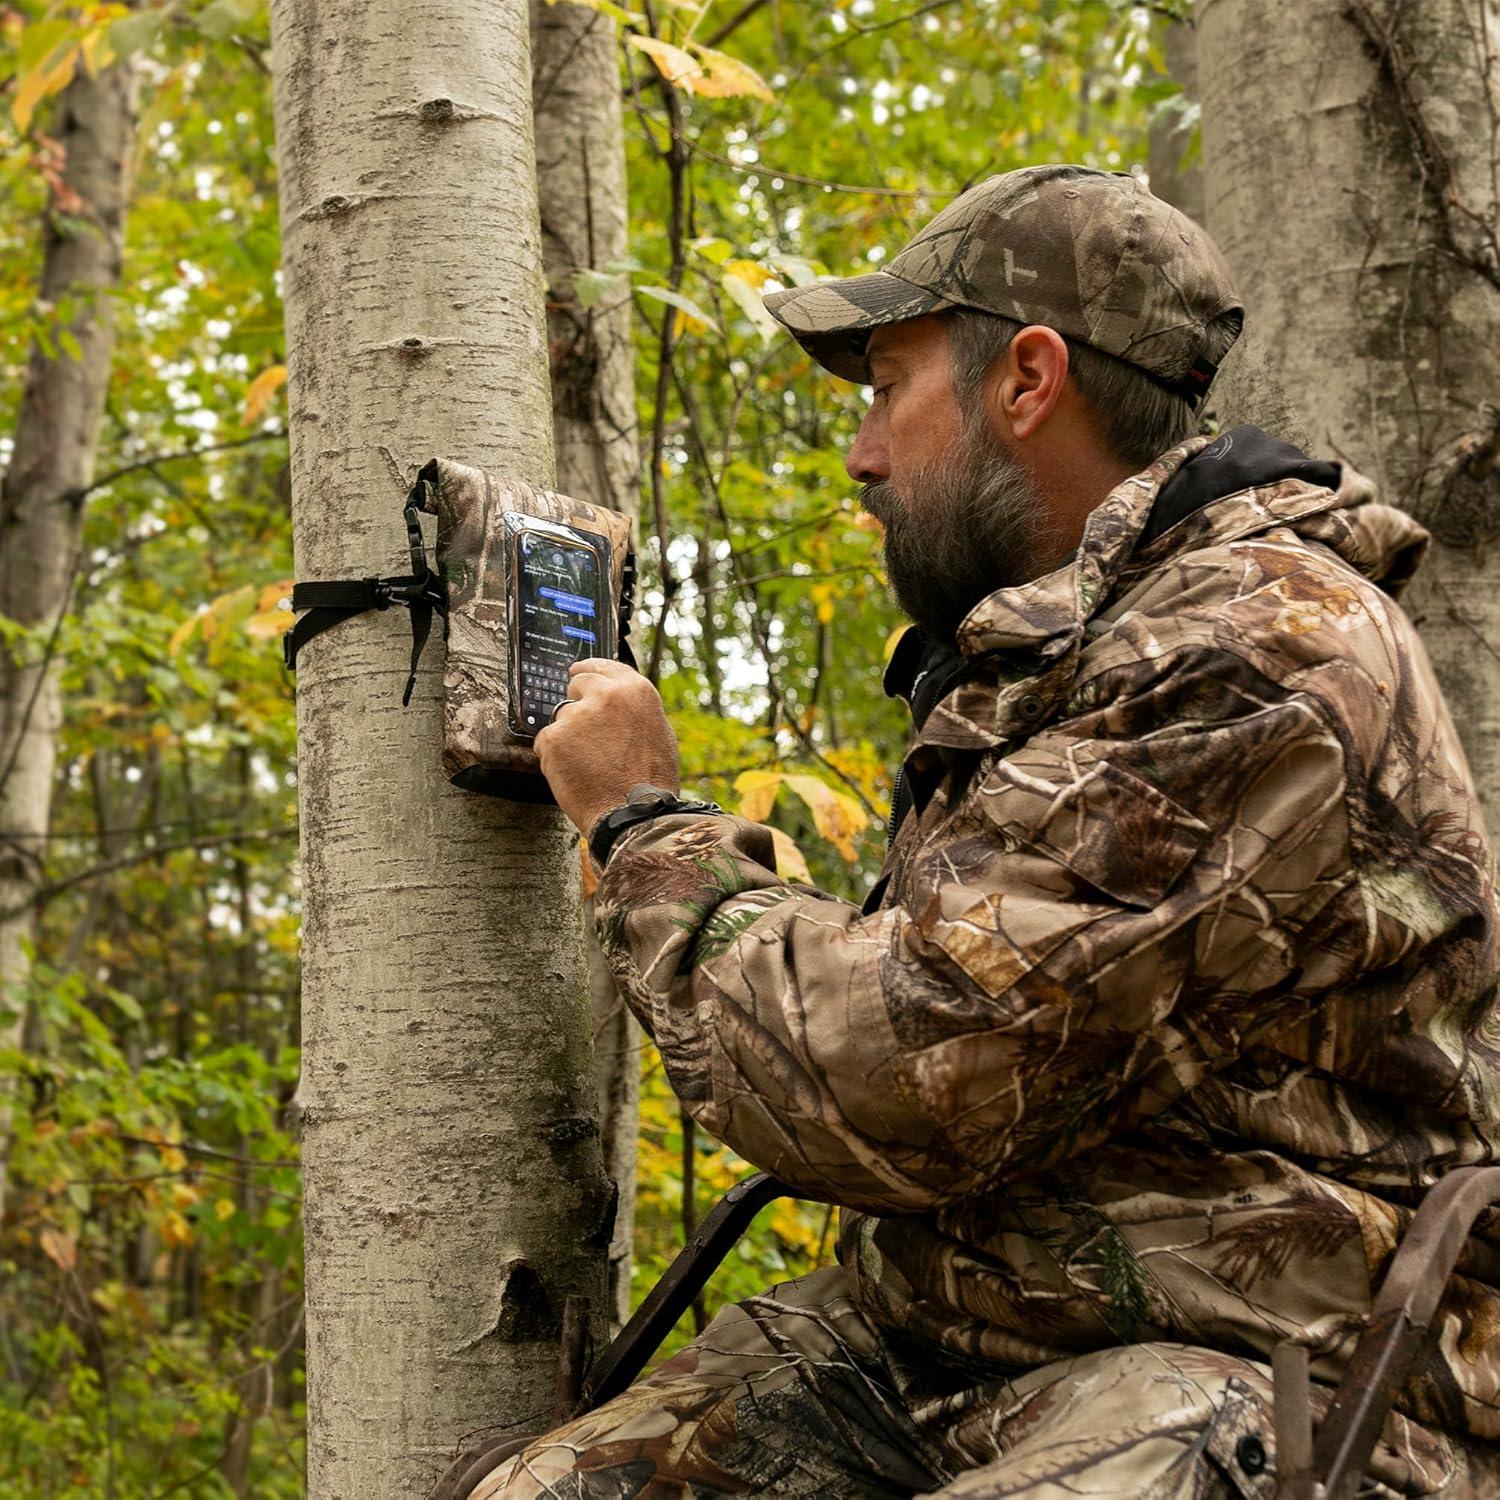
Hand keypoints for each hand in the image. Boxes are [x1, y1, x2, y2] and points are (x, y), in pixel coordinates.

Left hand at [533, 658, 679, 835]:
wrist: (634, 814)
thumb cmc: (651, 781)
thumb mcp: (657, 733)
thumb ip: (633, 711)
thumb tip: (618, 703)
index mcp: (635, 691)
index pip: (603, 666)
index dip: (588, 669)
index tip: (577, 670)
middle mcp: (605, 695)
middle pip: (577, 686)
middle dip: (577, 703)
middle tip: (587, 732)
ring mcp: (577, 715)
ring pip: (562, 718)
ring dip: (569, 736)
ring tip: (590, 765)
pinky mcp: (553, 738)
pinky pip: (546, 743)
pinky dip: (555, 758)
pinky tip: (576, 774)